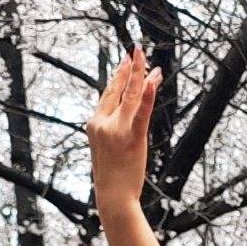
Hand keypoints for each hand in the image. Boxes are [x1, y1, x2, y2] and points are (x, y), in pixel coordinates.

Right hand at [88, 49, 162, 204]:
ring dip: (141, 75)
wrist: (112, 196)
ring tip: (149, 61)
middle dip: (129, 68)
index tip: (126, 60)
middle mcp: (102, 122)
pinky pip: (142, 112)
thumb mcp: (106, 148)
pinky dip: (147, 95)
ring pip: (131, 96)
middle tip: (137, 50)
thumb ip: (111, 129)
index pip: (108, 94)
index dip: (118, 75)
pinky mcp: (132, 137)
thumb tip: (121, 118)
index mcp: (94, 124)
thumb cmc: (112, 176)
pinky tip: (152, 80)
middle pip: (118, 89)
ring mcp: (116, 129)